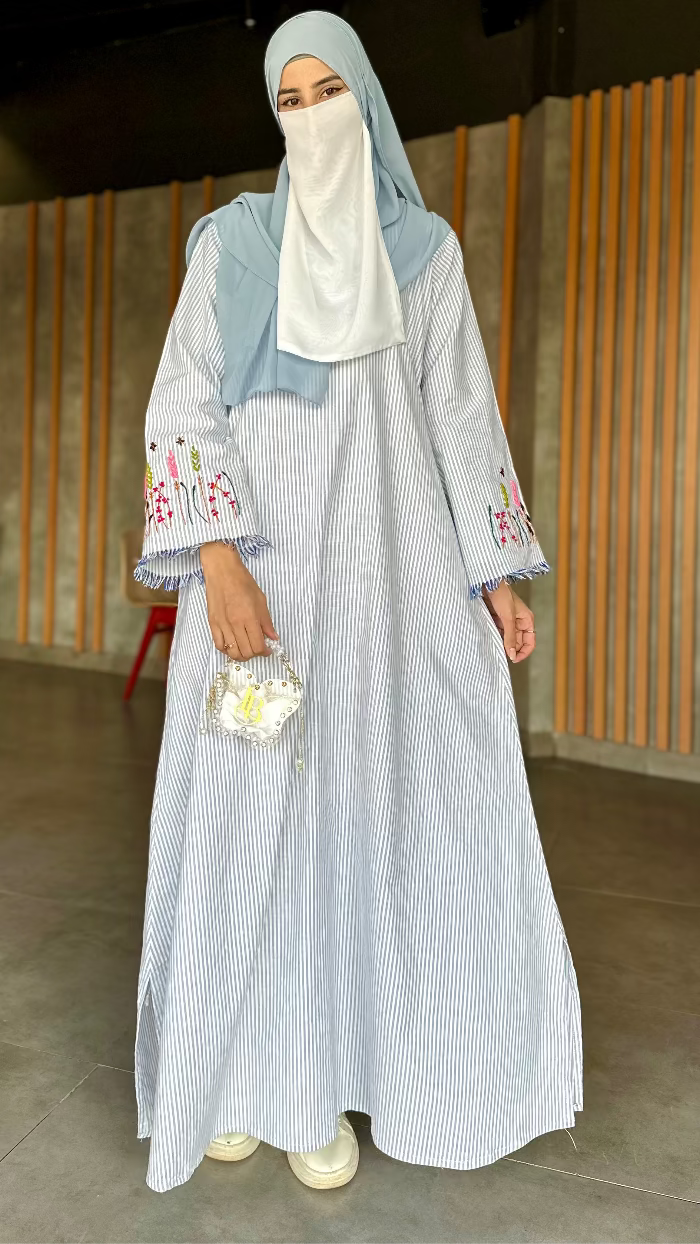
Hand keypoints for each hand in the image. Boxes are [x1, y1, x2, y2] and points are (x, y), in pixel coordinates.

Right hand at [199, 541, 277, 659]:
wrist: (222, 571)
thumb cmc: (243, 582)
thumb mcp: (261, 600)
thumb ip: (267, 621)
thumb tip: (273, 637)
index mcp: (250, 618)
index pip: (258, 646)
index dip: (264, 651)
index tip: (267, 648)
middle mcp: (235, 624)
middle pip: (246, 652)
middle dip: (254, 654)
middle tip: (257, 647)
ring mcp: (222, 625)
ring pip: (232, 652)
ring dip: (241, 655)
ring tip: (246, 648)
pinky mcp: (213, 624)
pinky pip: (219, 645)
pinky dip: (227, 650)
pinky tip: (233, 645)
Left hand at [482, 581, 535, 662]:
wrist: (488, 583)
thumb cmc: (501, 595)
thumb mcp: (507, 618)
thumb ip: (510, 637)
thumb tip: (512, 654)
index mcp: (527, 620)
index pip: (530, 642)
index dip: (524, 652)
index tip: (513, 659)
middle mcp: (519, 622)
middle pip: (518, 642)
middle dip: (511, 649)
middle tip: (501, 654)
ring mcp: (508, 622)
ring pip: (508, 639)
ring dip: (502, 643)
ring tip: (495, 646)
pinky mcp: (498, 620)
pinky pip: (500, 633)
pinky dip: (496, 637)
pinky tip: (491, 639)